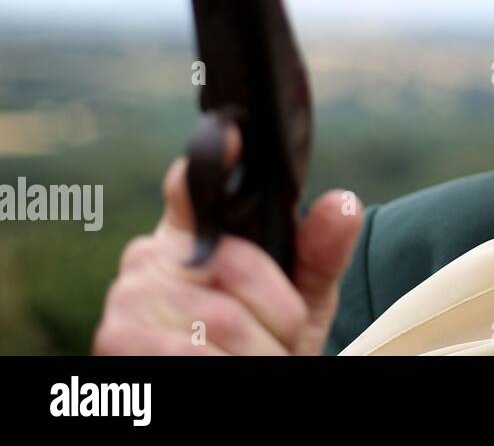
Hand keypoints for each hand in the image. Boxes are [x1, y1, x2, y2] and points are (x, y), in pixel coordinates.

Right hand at [92, 123, 363, 354]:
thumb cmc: (262, 343)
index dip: (214, 159)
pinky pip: (194, 355)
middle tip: (277, 340)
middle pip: (239, 268)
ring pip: (223, 319)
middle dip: (277, 316)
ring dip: (259, 352)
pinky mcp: (116, 341)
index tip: (234, 136)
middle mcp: (152, 255)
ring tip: (256, 360)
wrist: (229, 390)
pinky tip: (226, 372)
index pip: (193, 185)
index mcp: (193, 232)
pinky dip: (229, 370)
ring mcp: (128, 298)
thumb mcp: (301, 300)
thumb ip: (320, 254)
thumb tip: (344, 204)